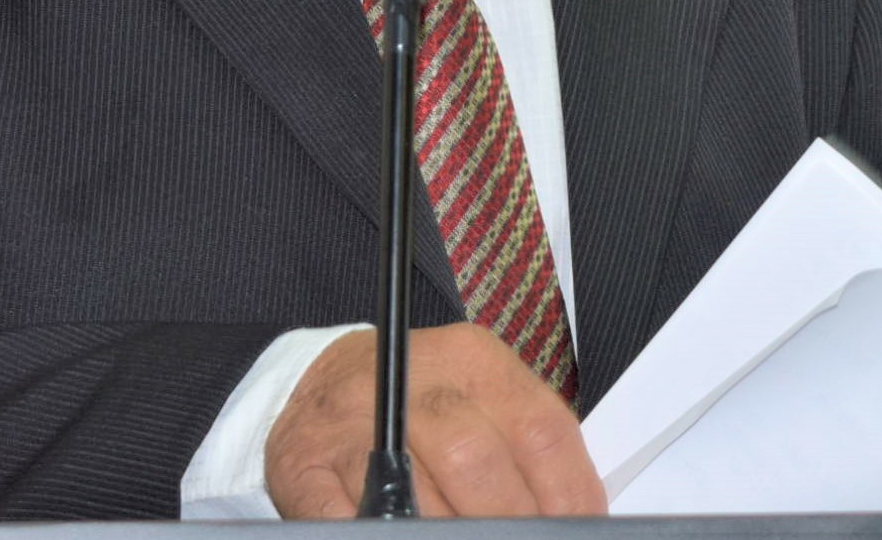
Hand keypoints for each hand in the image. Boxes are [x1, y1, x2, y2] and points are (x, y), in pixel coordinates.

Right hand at [265, 323, 604, 516]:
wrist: (319, 383)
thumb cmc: (417, 402)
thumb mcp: (480, 399)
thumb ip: (524, 445)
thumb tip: (574, 513)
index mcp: (472, 359)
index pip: (539, 431)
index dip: (567, 495)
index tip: (576, 527)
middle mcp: (412, 380)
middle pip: (475, 464)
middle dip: (504, 522)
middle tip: (516, 539)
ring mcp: (351, 421)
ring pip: (418, 501)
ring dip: (445, 530)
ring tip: (457, 532)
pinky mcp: (305, 463)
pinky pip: (353, 520)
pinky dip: (384, 532)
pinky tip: (402, 532)